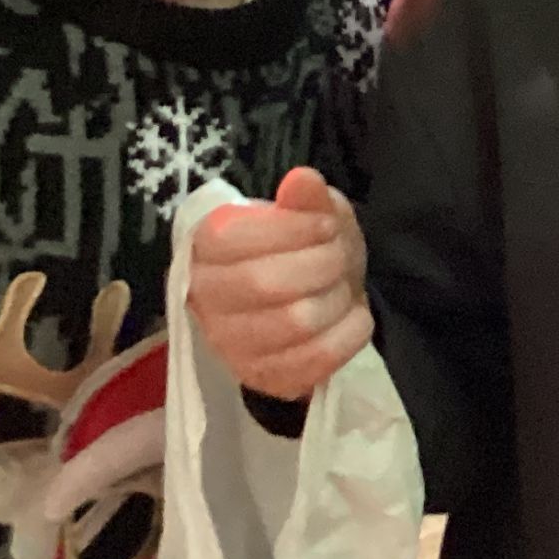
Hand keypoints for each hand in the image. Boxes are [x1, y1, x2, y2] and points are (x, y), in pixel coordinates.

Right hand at [187, 166, 372, 400]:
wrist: (317, 300)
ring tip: (344, 287)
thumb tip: (302, 180)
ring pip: (294, 322)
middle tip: (341, 258)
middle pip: (265, 283)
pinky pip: (314, 360)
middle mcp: (205, 298)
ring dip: (337, 299)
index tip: (327, 226)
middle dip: (321, 265)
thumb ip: (306, 198)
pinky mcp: (260, 378)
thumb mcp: (312, 214)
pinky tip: (353, 317)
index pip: (234, 238)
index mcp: (205, 247)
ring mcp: (228, 345)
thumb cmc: (307, 250)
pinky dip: (348, 334)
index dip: (292, 230)